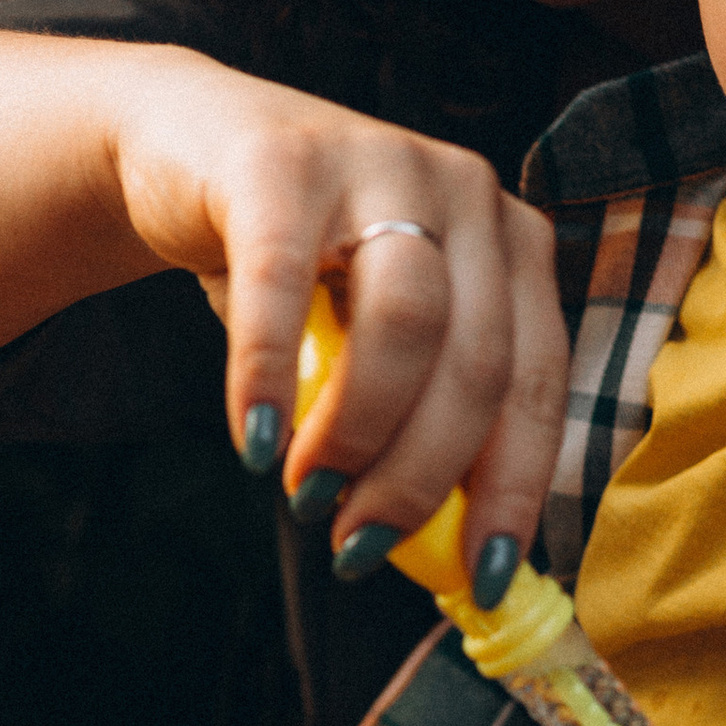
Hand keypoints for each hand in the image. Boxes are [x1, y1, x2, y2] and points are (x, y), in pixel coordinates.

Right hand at [109, 51, 569, 570]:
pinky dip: (269, 378)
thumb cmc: (300, 268)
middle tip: (358, 546)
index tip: (479, 578)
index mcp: (512, 244)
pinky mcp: (281, 160)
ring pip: (407, 324)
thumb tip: (440, 554)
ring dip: (359, 436)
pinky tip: (259, 442)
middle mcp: (467, 194)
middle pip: (475, 364)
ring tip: (309, 496)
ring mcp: (380, 161)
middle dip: (420, 480)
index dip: (512, 489)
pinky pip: (281, 283)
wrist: (188, 147)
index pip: (536, 383)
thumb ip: (413, 419)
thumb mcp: (370, 339)